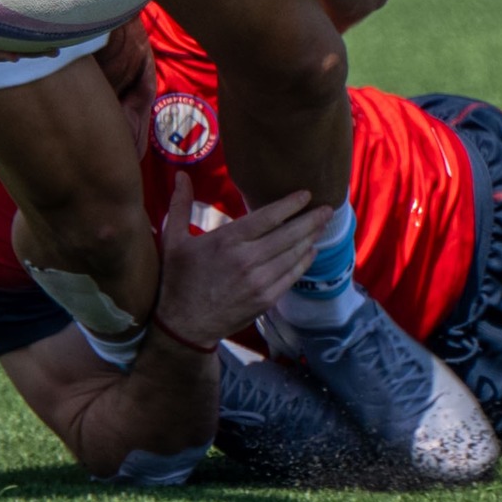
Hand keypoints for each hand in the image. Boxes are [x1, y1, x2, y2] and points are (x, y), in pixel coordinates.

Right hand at [153, 174, 330, 347]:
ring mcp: (259, 282)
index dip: (290, 204)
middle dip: (311, 220)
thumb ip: (179, 205)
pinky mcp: (266, 300)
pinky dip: (304, 263)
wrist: (185, 326)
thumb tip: (182, 175)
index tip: (306, 194)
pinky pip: (291, 277)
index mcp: (227, 240)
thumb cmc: (178, 279)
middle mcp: (247, 260)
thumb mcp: (173, 239)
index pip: (267, 217)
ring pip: (293, 255)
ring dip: (310, 239)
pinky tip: (311, 252)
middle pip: (288, 235)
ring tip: (322, 226)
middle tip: (328, 208)